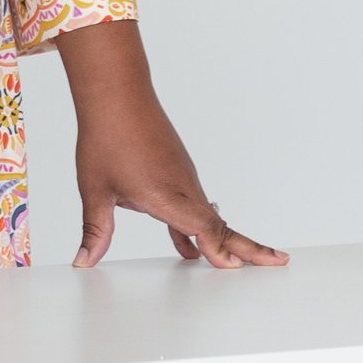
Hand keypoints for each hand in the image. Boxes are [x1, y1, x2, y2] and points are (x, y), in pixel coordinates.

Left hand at [53, 17, 286, 271]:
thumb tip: (84, 260)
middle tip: (278, 262)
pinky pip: (195, 207)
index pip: (201, 227)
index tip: (233, 267)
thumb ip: (95, 230)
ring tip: (244, 263)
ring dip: (228, 240)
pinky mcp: (178, 174)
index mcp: (165, 194)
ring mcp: (184, 180)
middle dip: (249, 246)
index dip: (217, 249)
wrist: (117, 95)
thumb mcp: (95, 189)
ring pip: (210, 216)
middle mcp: (183, 187)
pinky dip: (199, 229)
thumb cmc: (107, 137)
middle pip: (220, 224)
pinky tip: (190, 249)